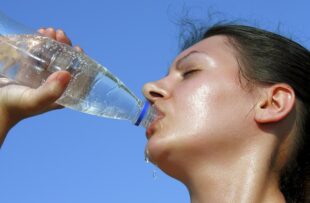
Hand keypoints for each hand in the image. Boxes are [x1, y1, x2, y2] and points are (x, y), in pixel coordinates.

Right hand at [0, 28, 81, 145]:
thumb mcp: (35, 100)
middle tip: (59, 34)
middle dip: (64, 47)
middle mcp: (53, 86)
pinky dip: (39, 44)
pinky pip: (37, 56)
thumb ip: (51, 91)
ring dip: (53, 43)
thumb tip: (68, 73)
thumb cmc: (14, 106)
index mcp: (61, 95)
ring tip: (49, 31)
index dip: (80, 61)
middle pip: (65, 63)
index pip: (77, 76)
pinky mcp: (27, 72)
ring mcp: (40, 78)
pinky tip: (39, 33)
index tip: (77, 48)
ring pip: (52, 57)